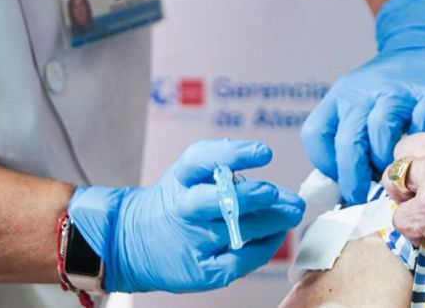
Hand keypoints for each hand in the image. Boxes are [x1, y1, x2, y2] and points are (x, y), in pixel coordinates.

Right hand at [67, 139, 304, 292]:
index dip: (234, 154)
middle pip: (217, 201)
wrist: (133, 243)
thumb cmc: (176, 203)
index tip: (264, 152)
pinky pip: (240, 260)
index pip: (202, 159)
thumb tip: (276, 184)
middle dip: (251, 196)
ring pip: (237, 231)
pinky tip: (277, 235)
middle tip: (278, 193)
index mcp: (181, 178)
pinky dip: (264, 247)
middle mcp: (185, 209)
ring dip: (270, 222)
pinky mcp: (202, 270)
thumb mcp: (189, 176)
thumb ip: (226, 170)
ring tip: (291, 212)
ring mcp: (193, 242)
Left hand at [302, 0, 424, 203]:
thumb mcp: (359, 102)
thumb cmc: (390, 89)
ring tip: (395, 175)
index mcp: (340, 97)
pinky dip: (421, 145)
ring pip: (381, 134)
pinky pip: (422, 126)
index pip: (316, 136)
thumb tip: (346, 188)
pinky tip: (422, 153)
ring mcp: (398, 93)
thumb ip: (350, 136)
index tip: (343, 180)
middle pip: (348, 142)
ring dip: (387, 163)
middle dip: (353, 179)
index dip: (327, 166)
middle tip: (363, 198)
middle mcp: (364, 93)